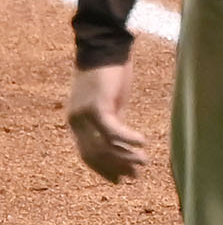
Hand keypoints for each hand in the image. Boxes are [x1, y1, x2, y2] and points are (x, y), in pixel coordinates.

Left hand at [67, 62, 146, 183]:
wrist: (106, 45)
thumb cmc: (111, 71)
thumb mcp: (112, 102)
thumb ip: (113, 122)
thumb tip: (124, 145)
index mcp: (77, 122)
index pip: (88, 155)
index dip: (105, 170)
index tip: (121, 180)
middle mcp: (76, 122)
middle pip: (95, 155)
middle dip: (117, 167)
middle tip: (136, 176)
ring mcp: (84, 115)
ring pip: (104, 146)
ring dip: (125, 157)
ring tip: (144, 162)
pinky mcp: (97, 106)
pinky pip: (113, 131)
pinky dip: (128, 139)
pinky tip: (143, 142)